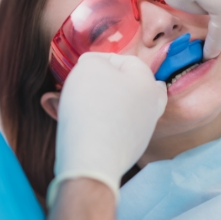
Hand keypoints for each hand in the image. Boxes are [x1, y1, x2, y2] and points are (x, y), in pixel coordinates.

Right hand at [47, 53, 166, 205]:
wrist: (91, 159)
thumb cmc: (92, 107)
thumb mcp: (90, 67)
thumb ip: (94, 60)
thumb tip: (95, 67)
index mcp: (148, 83)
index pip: (125, 60)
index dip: (100, 60)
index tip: (80, 68)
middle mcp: (151, 107)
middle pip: (130, 87)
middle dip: (105, 84)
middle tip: (83, 86)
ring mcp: (142, 131)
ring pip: (119, 109)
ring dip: (97, 104)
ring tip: (69, 106)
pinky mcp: (128, 151)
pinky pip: (112, 130)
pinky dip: (97, 125)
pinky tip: (78, 126)